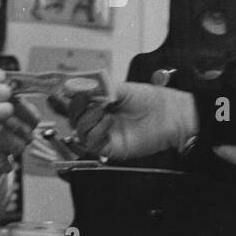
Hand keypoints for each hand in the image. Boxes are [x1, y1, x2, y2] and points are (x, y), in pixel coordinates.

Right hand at [69, 82, 197, 161]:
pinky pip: (92, 143)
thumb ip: (100, 88)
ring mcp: (104, 134)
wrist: (170, 115)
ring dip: (88, 119)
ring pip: (80, 131)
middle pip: (75, 118)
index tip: (66, 91)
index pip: (77, 103)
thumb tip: (80, 86)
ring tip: (103, 110)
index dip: (70, 98)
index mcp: (101, 104)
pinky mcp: (109, 148)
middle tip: (86, 100)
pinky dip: (96, 131)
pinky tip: (108, 122)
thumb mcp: (122, 88)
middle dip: (77, 108)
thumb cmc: (152, 101)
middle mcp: (100, 120)